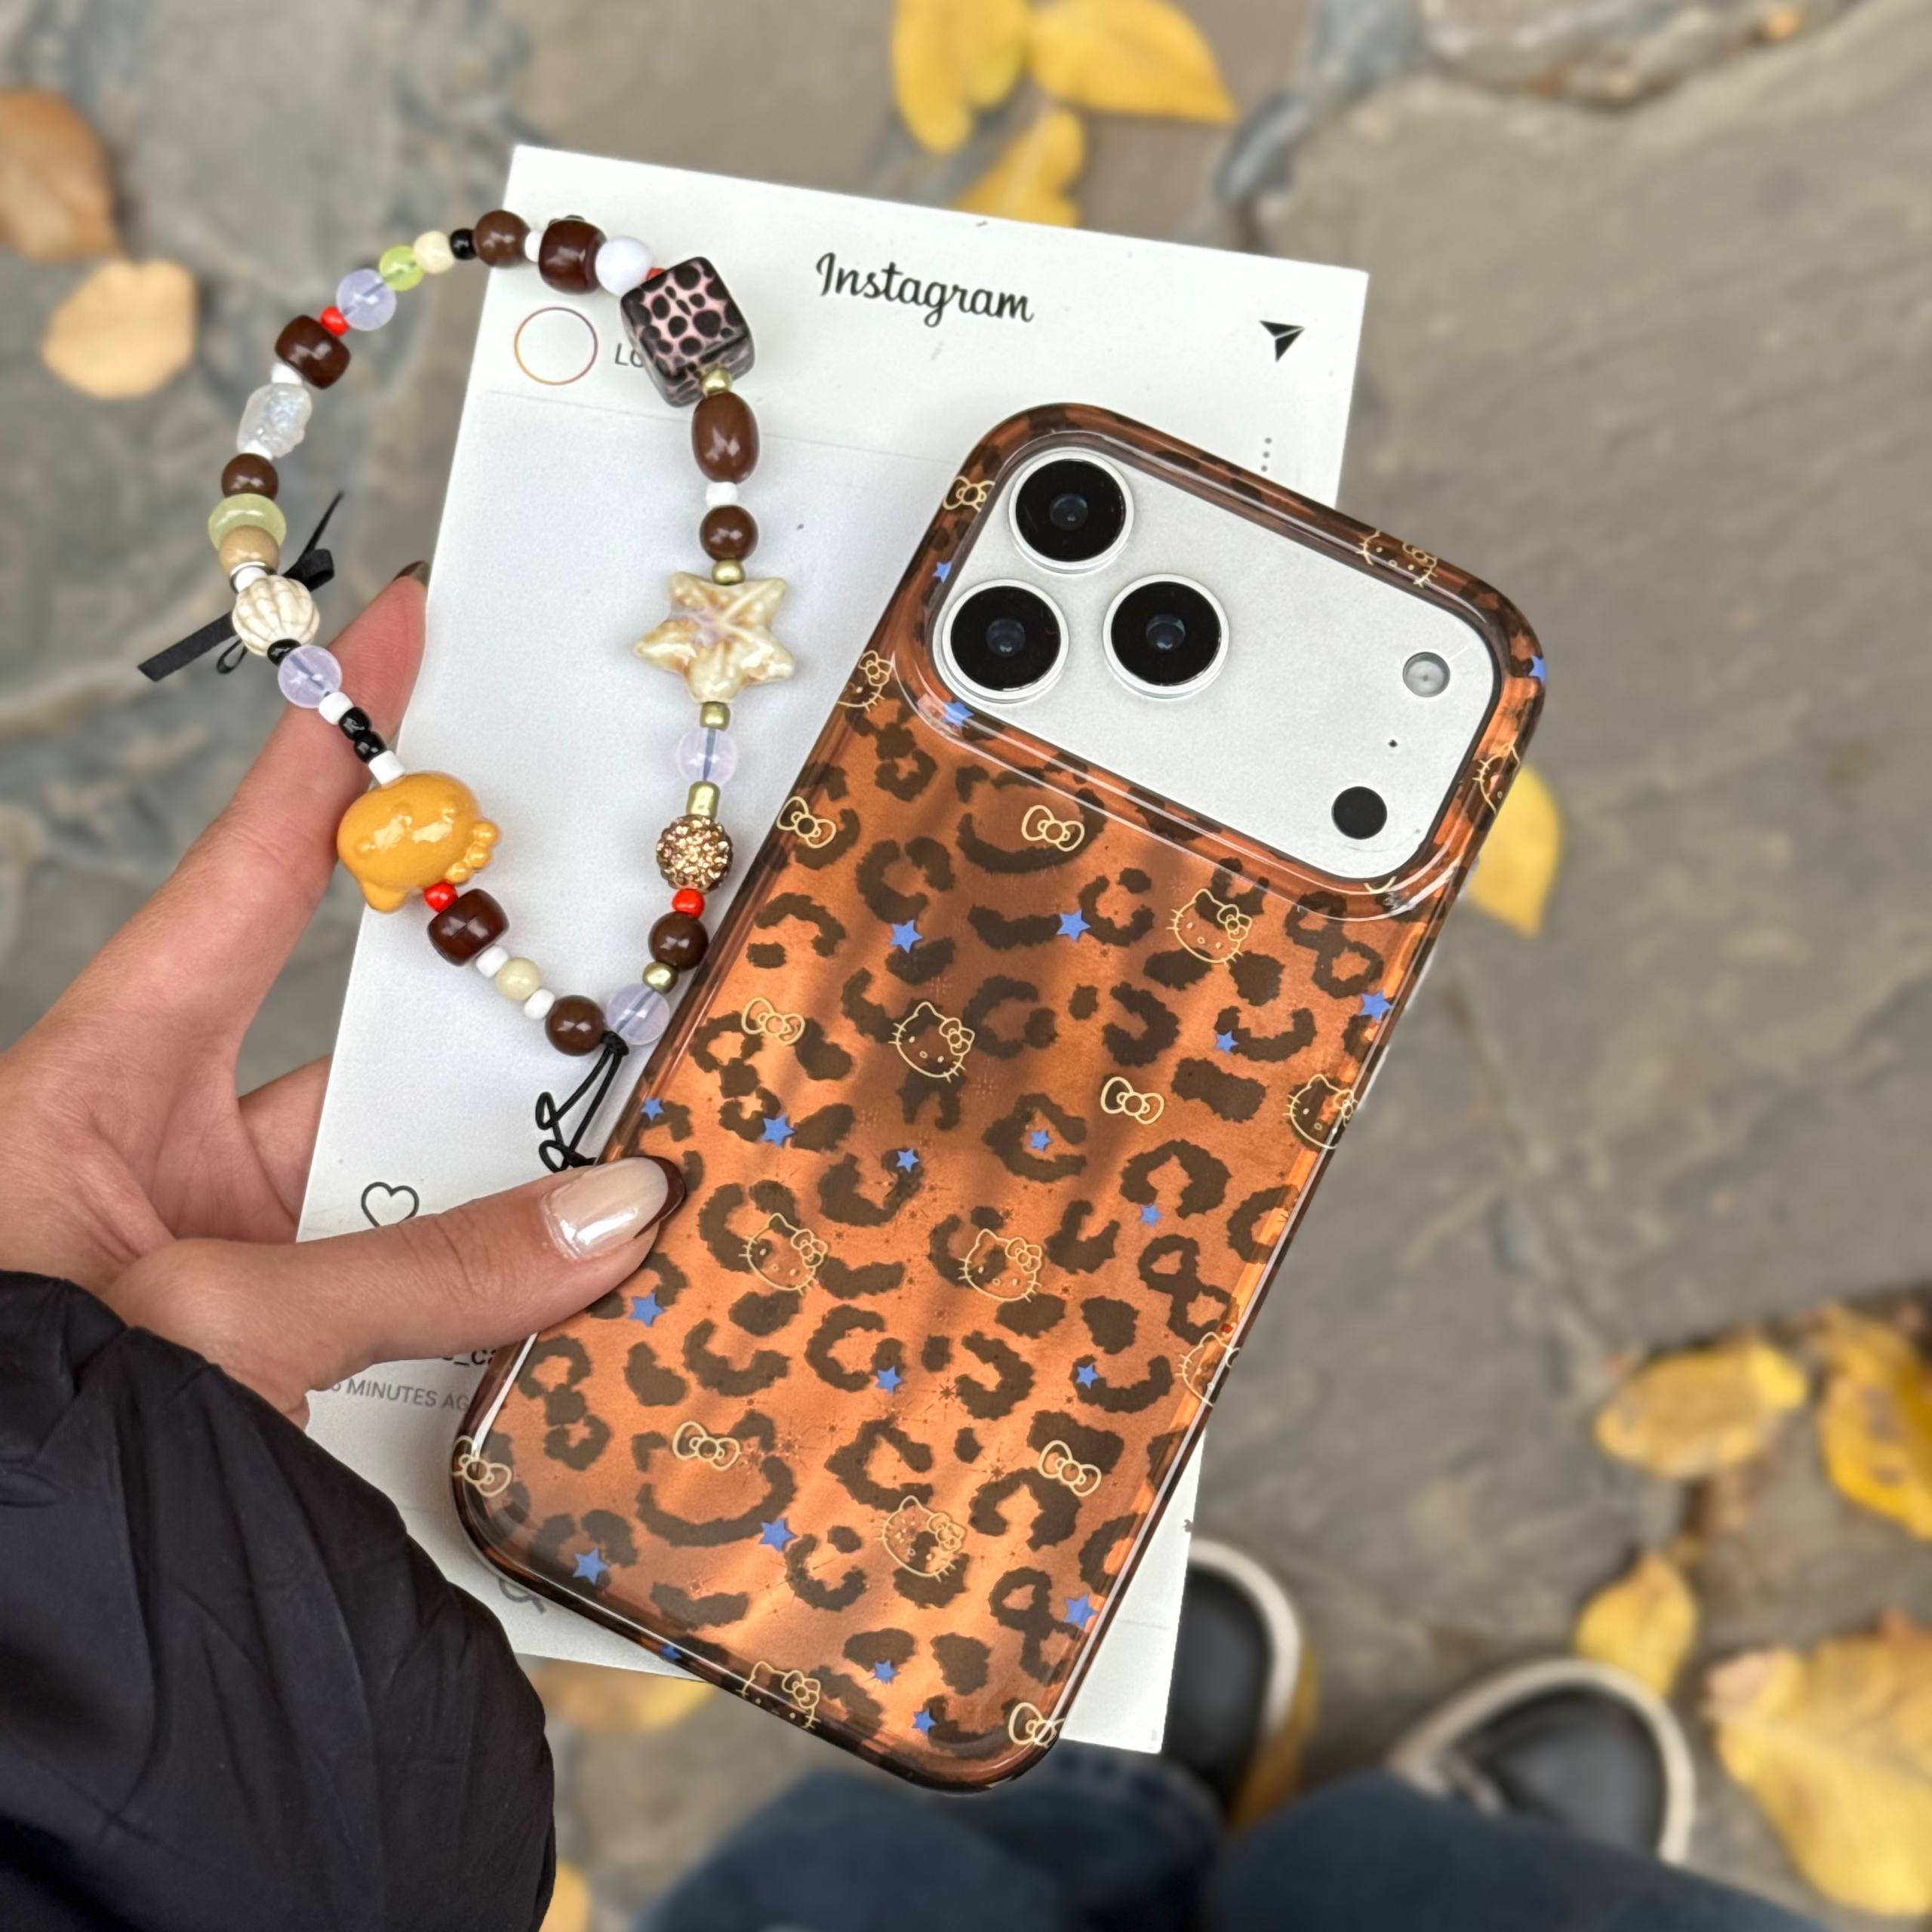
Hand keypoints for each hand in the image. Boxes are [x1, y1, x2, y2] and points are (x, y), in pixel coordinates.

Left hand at [0, 575, 677, 1422]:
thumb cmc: (7, 1421)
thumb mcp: (207, 1325)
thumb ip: (417, 1275)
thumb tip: (618, 1216)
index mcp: (87, 1092)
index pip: (239, 886)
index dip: (327, 759)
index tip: (407, 631)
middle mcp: (166, 1162)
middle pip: (367, 1068)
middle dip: (490, 1059)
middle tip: (618, 996)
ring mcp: (230, 1264)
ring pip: (409, 1201)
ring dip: (511, 1212)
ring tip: (627, 1185)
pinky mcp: (281, 1354)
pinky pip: (413, 1302)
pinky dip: (493, 1307)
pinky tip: (581, 1300)